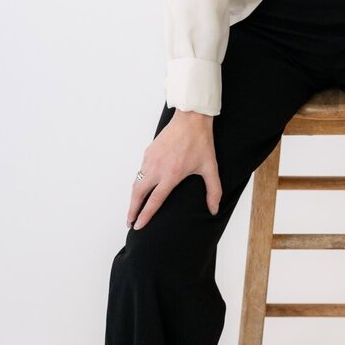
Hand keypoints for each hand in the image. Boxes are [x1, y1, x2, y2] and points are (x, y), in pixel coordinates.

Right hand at [127, 110, 222, 229]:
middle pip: (138, 194)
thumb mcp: (210, 168)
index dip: (145, 215)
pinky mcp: (148, 151)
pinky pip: (141, 170)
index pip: (154, 200)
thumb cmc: (201, 142)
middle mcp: (157, 168)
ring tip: (133, 208)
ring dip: (133, 197)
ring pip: (137, 182)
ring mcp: (150, 159)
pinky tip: (142, 187)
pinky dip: (138, 181)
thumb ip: (213, 191)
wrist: (191, 119)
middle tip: (130, 222)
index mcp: (171, 175)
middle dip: (132, 210)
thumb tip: (214, 210)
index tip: (138, 226)